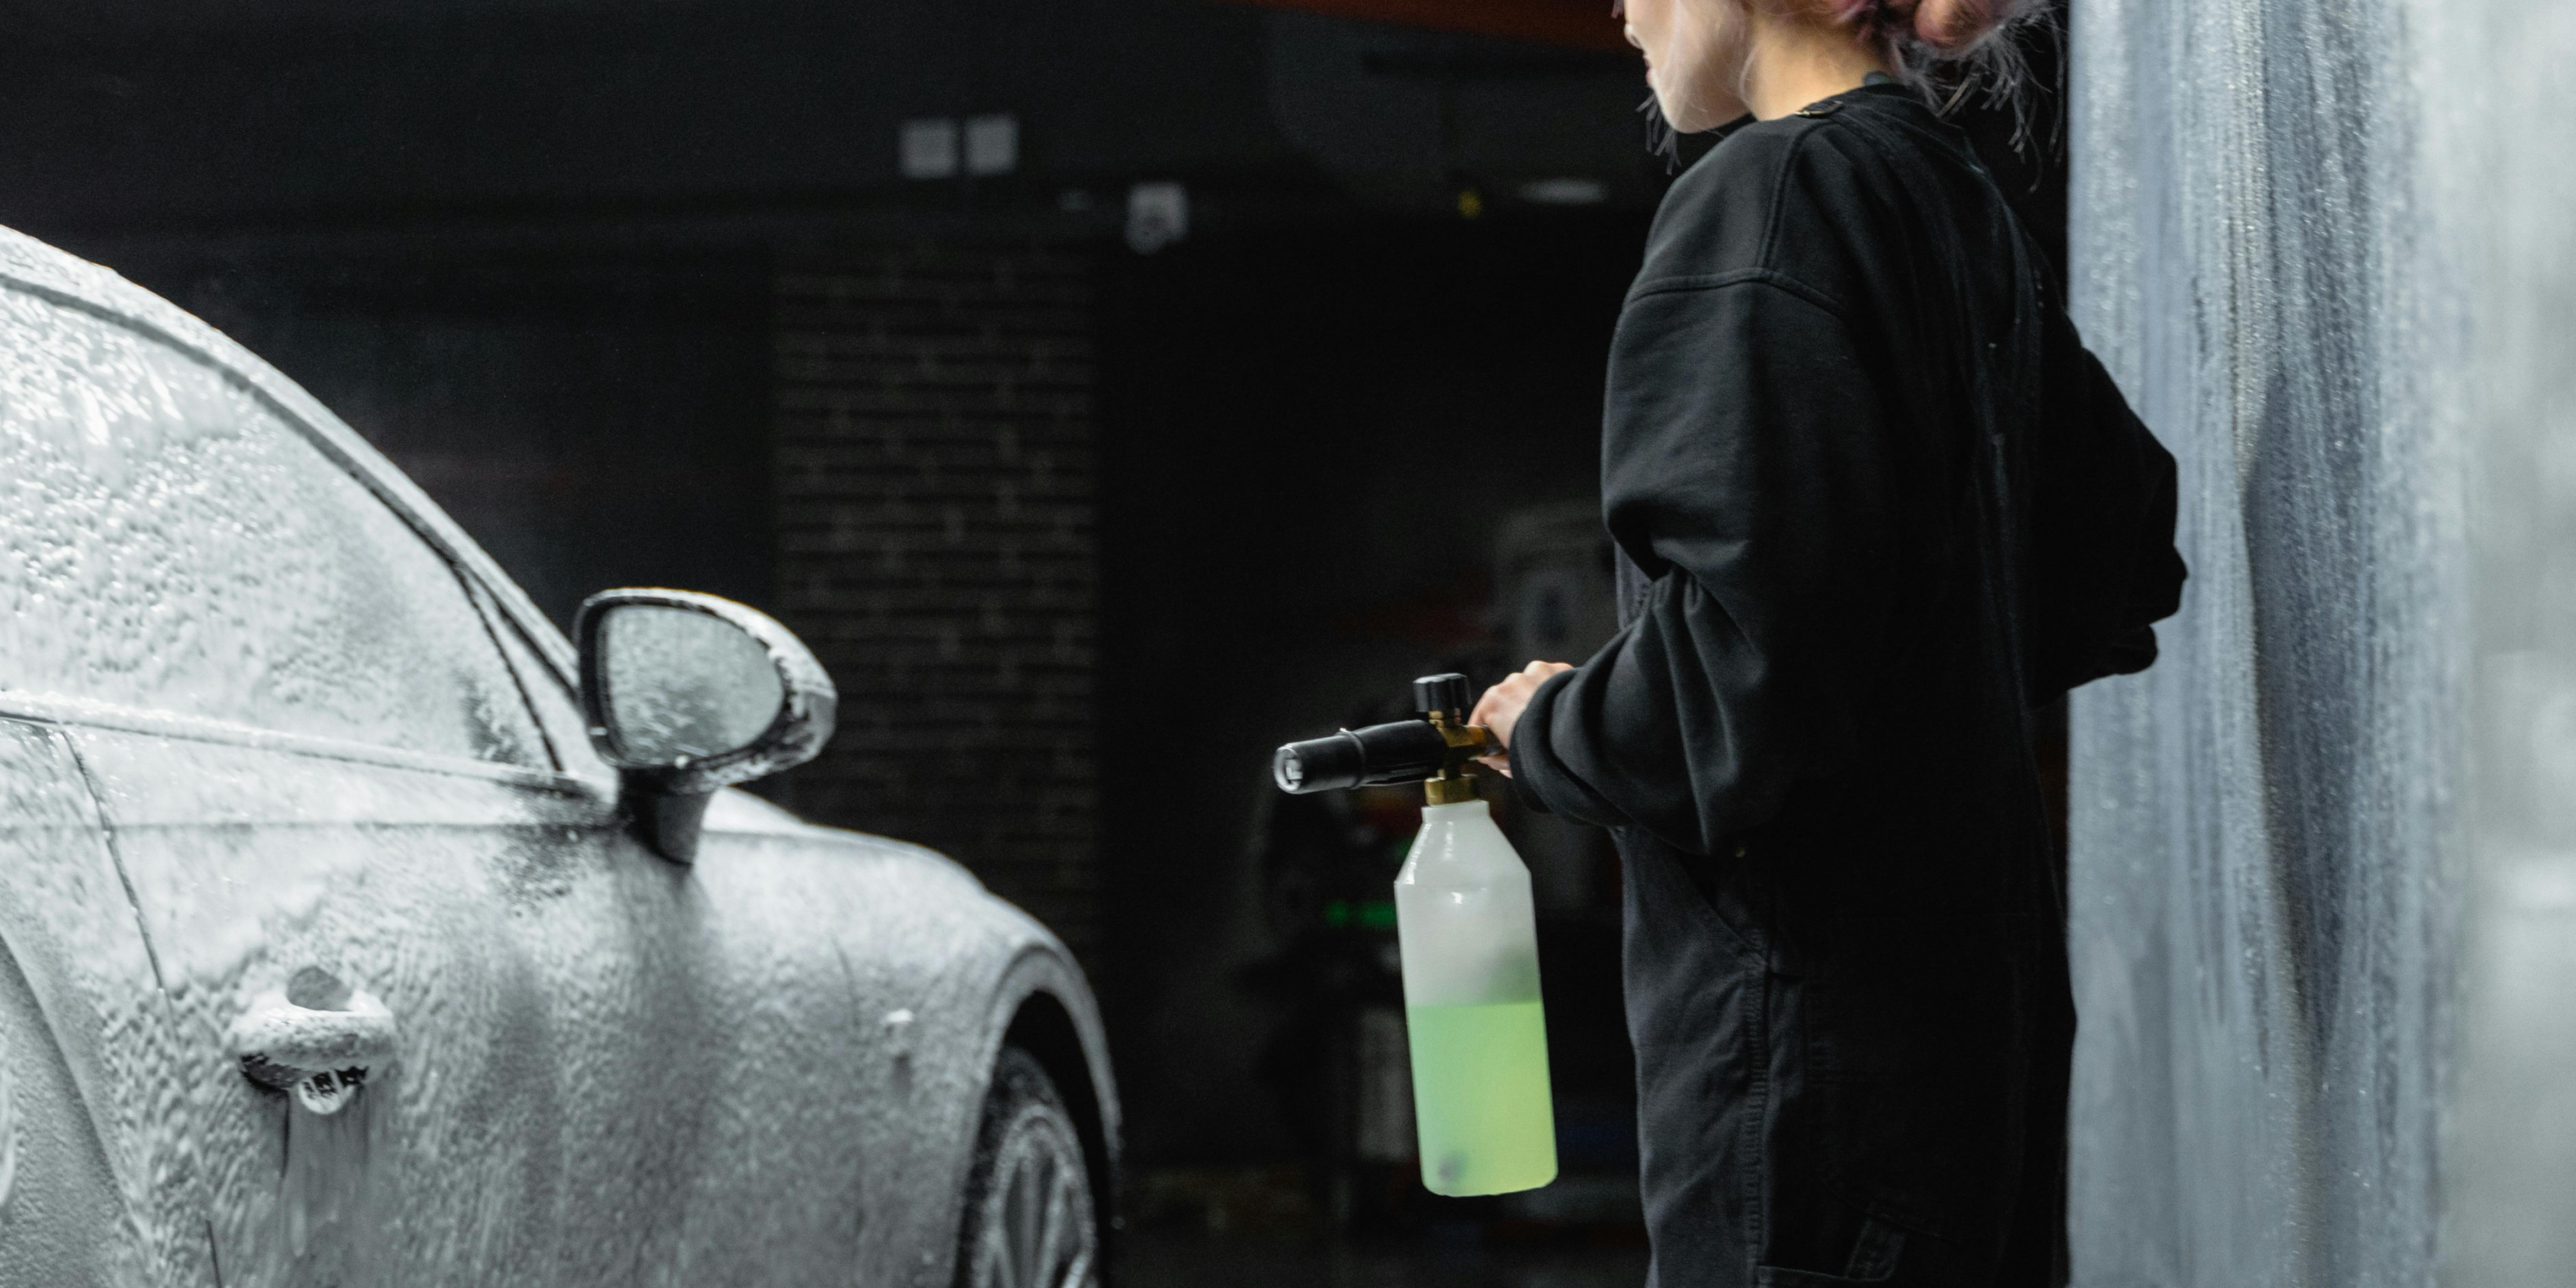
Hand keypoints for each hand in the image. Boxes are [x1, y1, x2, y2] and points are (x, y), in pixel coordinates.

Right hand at [1468, 661, 1573, 776]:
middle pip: (1506, 703)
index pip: (1480, 719)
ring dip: (1534, 702)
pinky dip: (1554, 693)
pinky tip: (1561, 711)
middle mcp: (1511, 682)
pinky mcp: (1559, 669)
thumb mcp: (1512, 764)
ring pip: (1529, 688)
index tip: (1498, 748)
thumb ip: (1498, 758)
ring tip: (1549, 723)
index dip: (1488, 737)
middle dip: (1514, 718)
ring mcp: (1536, 671)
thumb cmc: (1545, 752)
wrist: (1580, 736)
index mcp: (1493, 702)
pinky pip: (1550, 681)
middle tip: (1529, 739)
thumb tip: (1496, 758)